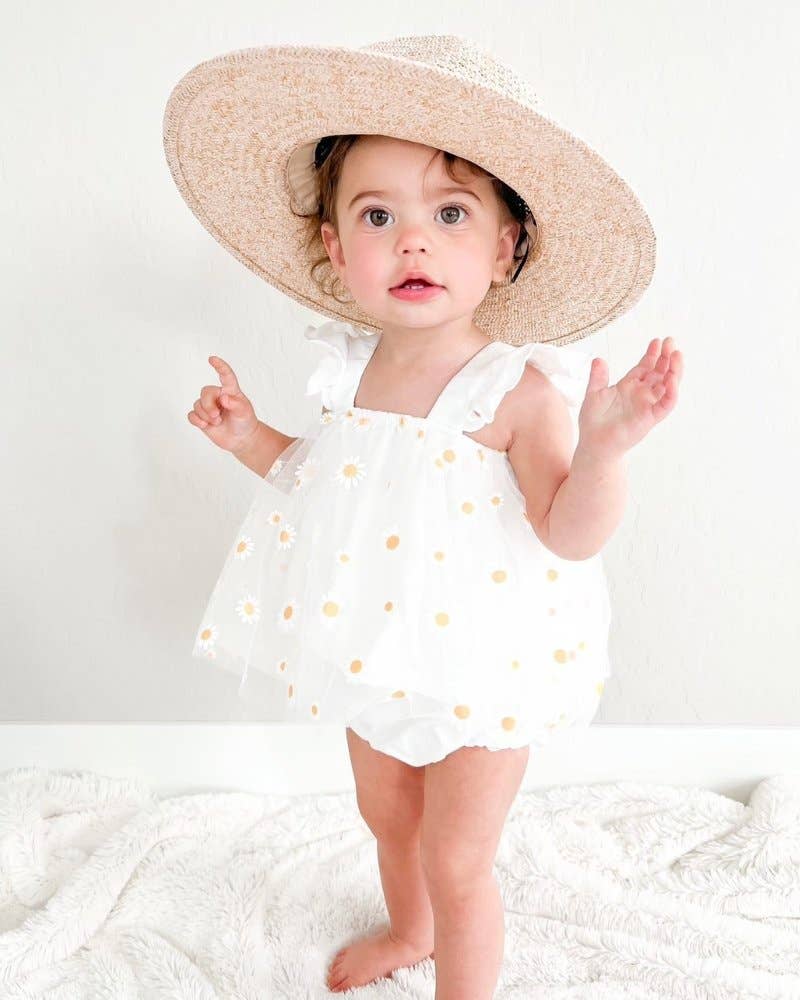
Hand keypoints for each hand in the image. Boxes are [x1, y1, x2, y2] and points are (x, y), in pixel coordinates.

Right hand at [187, 356, 259, 452]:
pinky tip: (205, 426)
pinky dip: (197, 420)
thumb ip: (236, 404)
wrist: (241, 438)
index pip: (225, 375)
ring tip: (217, 422)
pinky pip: (191, 415)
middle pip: (205, 392)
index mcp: (230, 390)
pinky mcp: (201, 417)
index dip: (219, 366)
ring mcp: (208, 406)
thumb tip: (223, 398)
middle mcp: (217, 396)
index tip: (212, 359)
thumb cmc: (245, 421)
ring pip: (197, 404)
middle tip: (217, 416)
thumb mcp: (245, 412)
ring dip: (206, 415)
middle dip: (208, 405)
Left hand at [577, 337, 682, 461]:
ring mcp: (647, 405)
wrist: (593, 443)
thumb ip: (598, 377)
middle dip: (666, 357)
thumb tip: (598, 359)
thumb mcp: (594, 394)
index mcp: (629, 386)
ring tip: (677, 355)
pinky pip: (665, 404)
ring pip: (667, 386)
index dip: (652, 354)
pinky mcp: (650, 418)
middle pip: (659, 372)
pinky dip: (671, 392)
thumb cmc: (593, 421)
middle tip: (671, 342)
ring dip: (674, 371)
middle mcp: (641, 394)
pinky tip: (672, 379)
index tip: (658, 341)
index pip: (645, 367)